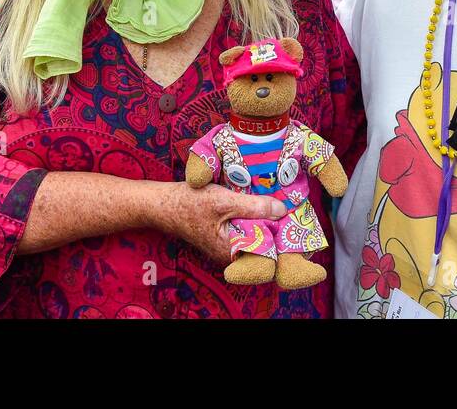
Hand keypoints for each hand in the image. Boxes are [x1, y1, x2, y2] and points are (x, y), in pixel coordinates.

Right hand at [155, 182, 284, 265]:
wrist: (162, 203)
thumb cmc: (189, 204)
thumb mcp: (224, 201)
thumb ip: (254, 207)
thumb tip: (282, 210)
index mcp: (232, 252)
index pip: (267, 250)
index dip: (281, 234)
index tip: (293, 217)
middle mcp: (231, 254)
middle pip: (263, 243)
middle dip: (274, 225)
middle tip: (287, 205)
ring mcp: (227, 245)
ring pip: (254, 234)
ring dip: (264, 219)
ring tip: (275, 202)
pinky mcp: (224, 235)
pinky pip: (245, 229)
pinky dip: (252, 217)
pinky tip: (258, 203)